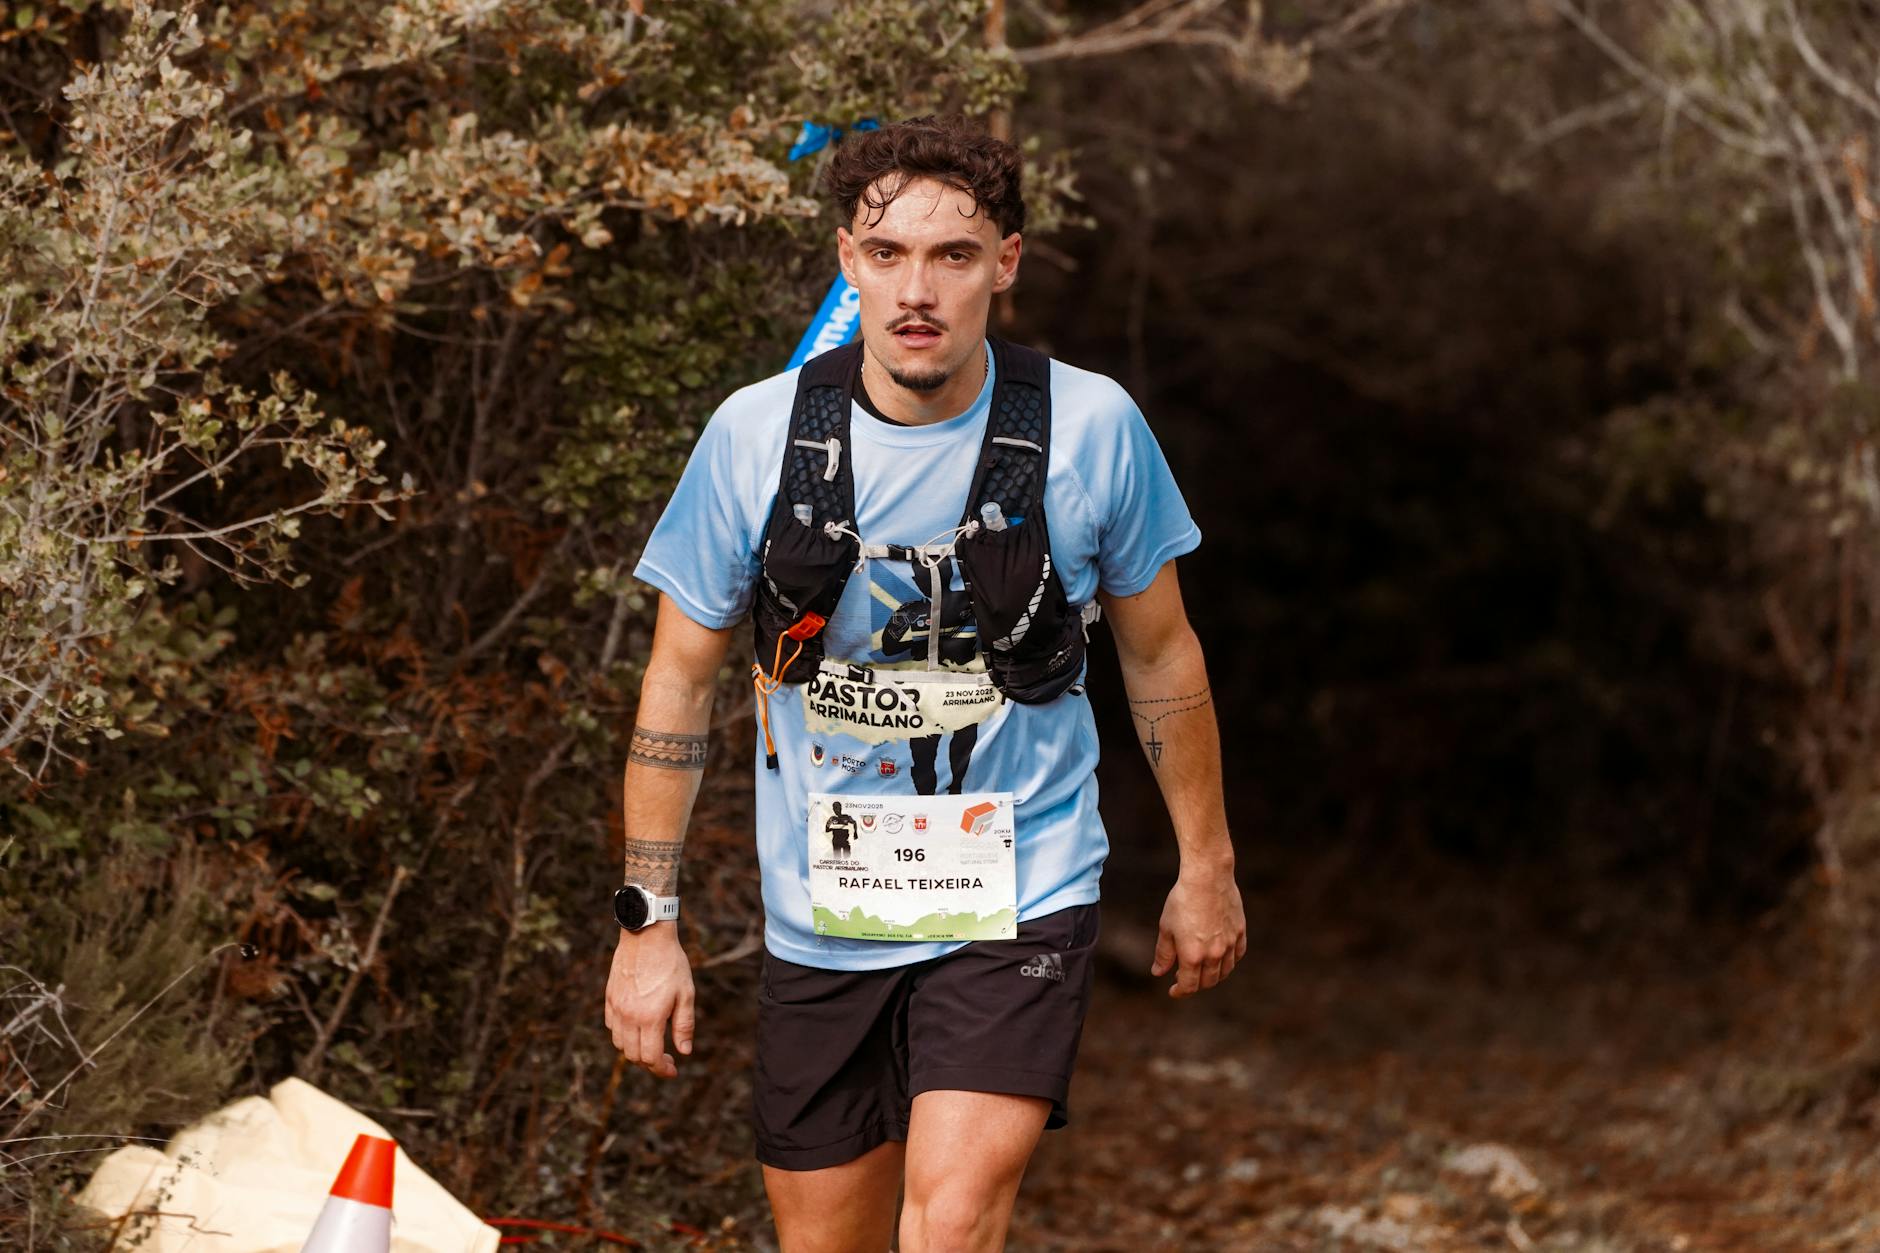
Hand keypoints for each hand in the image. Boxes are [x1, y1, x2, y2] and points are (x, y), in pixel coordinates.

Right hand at [603, 924, 694, 1077]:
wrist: (647, 936)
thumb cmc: (671, 963)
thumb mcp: (686, 994)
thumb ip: (684, 1025)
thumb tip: (684, 1052)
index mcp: (650, 1018)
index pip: (651, 1057)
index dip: (661, 1069)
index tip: (672, 1070)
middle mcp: (629, 1016)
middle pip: (633, 1055)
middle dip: (649, 1063)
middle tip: (665, 1060)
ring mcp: (616, 1007)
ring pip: (619, 1043)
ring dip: (634, 1051)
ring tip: (651, 1045)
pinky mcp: (610, 998)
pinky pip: (611, 1027)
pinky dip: (622, 1036)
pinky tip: (636, 1029)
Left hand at [1150, 863, 1246, 998]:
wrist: (1207, 877)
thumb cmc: (1182, 900)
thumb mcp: (1166, 928)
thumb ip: (1164, 954)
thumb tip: (1158, 973)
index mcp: (1192, 956)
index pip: (1189, 986)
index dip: (1180, 992)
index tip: (1173, 991)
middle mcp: (1214, 954)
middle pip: (1208, 982)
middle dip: (1196, 984)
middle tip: (1185, 978)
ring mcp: (1229, 944)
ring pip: (1225, 971)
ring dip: (1213, 975)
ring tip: (1203, 970)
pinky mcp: (1239, 932)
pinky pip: (1238, 955)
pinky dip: (1230, 961)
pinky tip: (1221, 957)